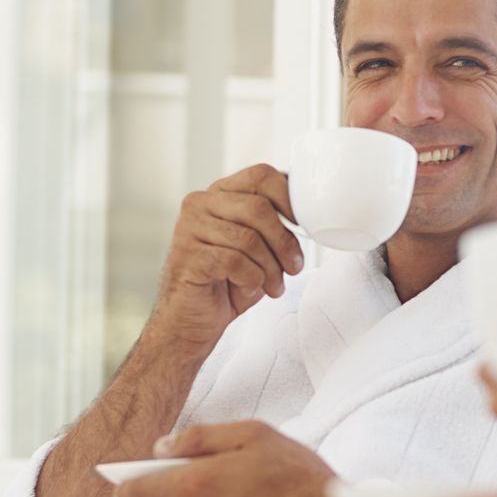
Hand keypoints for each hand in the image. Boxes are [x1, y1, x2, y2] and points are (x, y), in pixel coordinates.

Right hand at [150, 165, 305, 355]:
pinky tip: (249, 289)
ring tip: (273, 286)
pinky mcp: (188, 255)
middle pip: (259, 207)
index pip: (261, 176)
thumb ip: (272, 224)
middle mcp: (201, 203)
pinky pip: (234, 261)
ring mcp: (190, 227)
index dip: (289, 199)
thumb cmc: (227, 282)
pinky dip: (251, 279)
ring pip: (249, 239)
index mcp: (220, 193)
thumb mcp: (256, 246)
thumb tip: (309, 213)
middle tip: (293, 267)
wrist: (191, 320)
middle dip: (284, 242)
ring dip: (270, 268)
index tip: (303, 226)